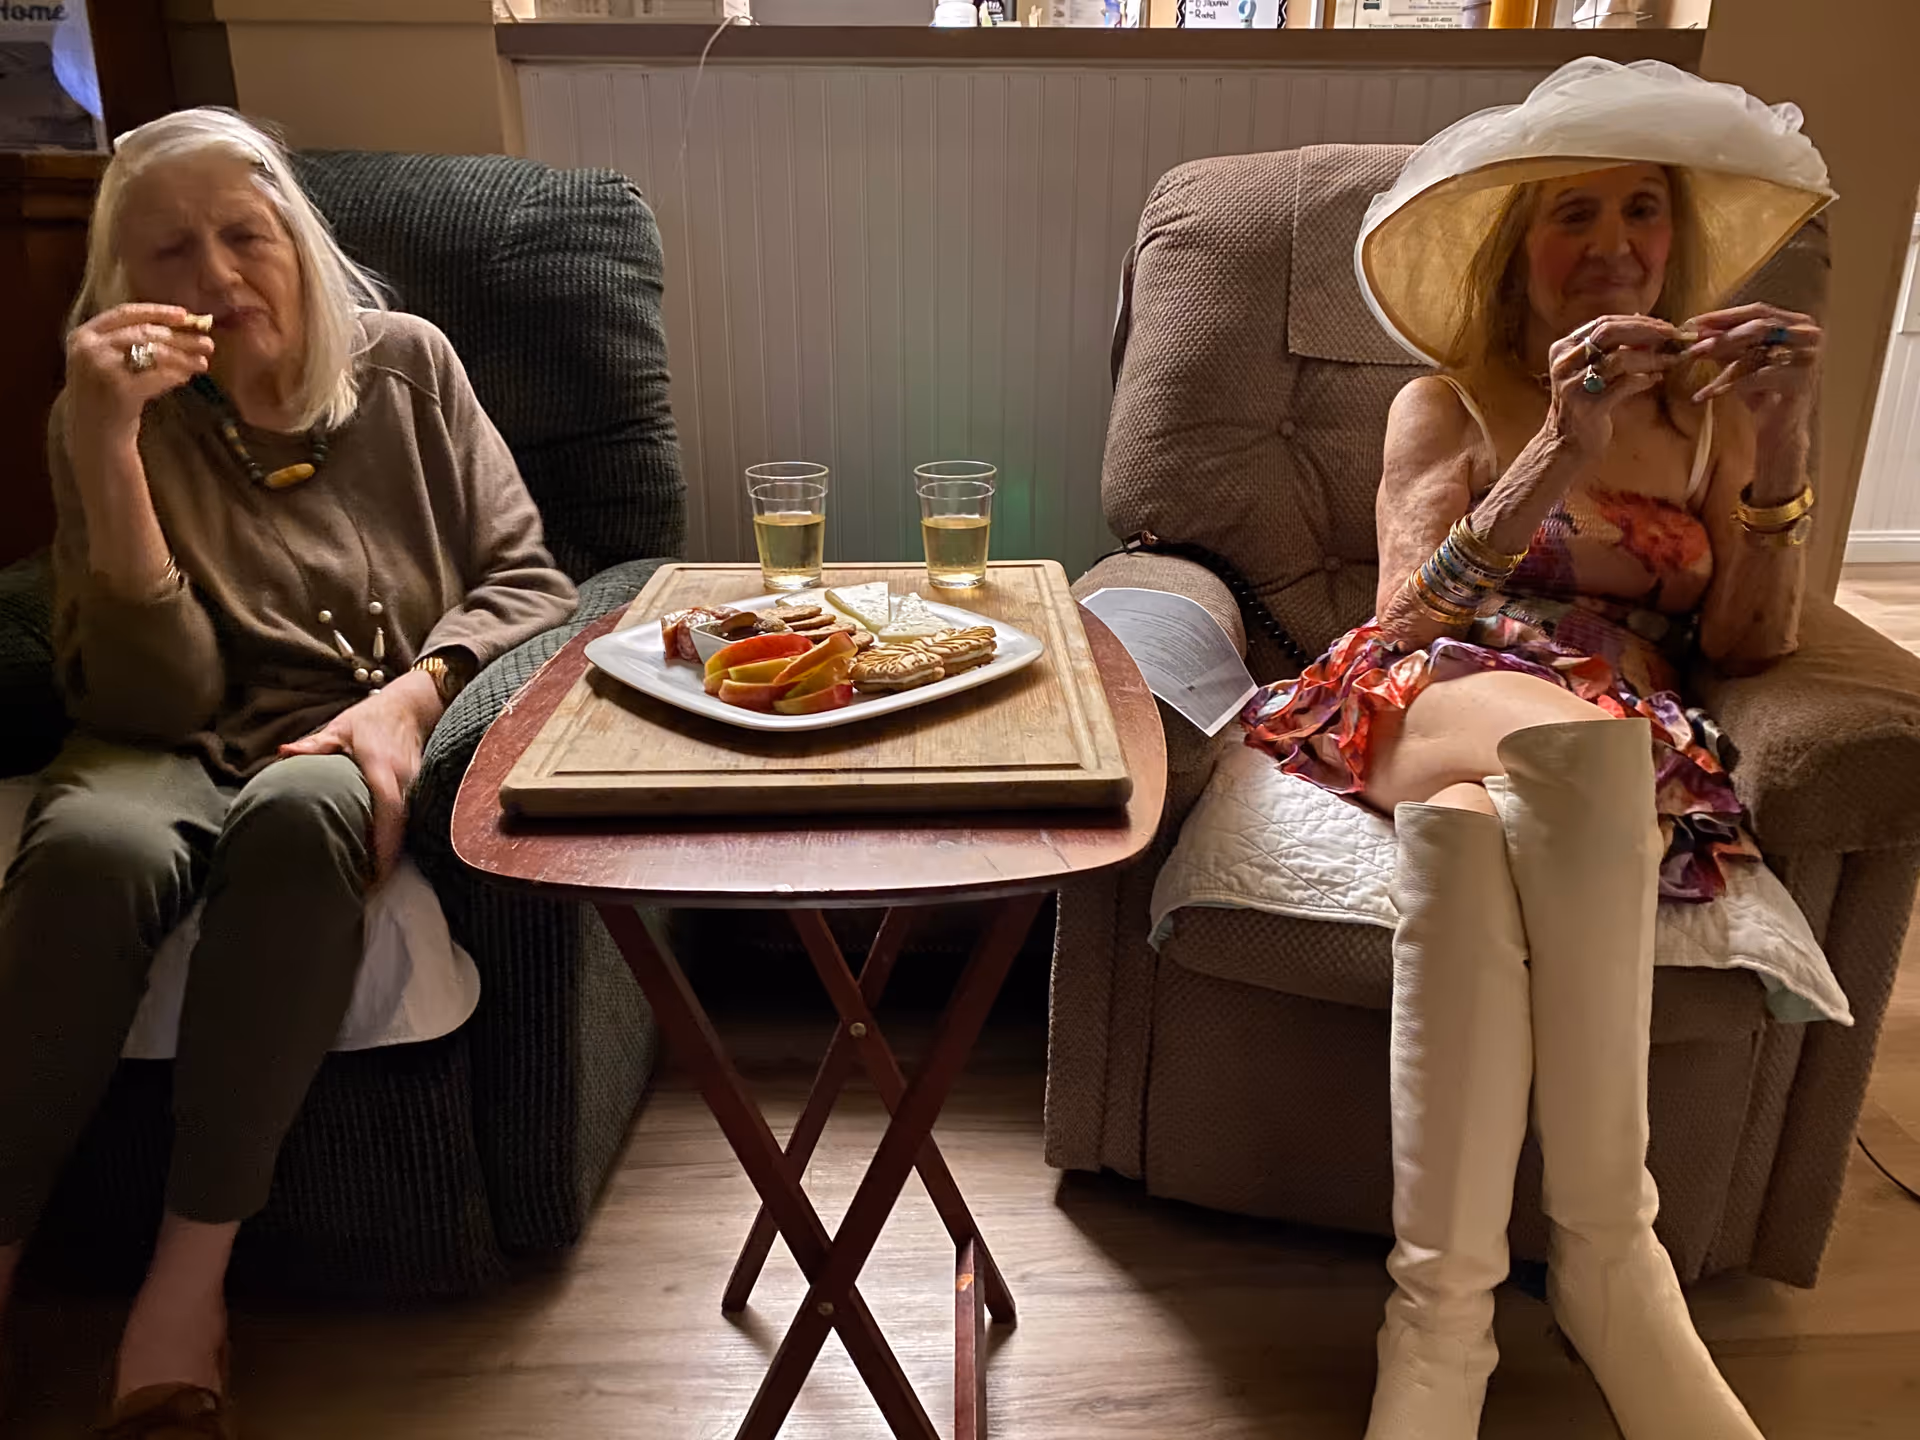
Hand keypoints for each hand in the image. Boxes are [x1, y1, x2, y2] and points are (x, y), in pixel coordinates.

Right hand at [63, 303, 213, 448]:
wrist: (93, 434)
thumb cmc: (105, 395)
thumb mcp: (105, 360)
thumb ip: (129, 341)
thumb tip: (181, 326)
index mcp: (83, 335)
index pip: (124, 312)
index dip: (156, 311)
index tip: (184, 315)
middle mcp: (88, 348)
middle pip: (144, 332)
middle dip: (179, 337)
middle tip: (206, 343)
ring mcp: (102, 368)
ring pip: (154, 353)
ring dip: (183, 357)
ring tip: (203, 363)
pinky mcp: (119, 390)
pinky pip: (158, 376)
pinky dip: (176, 375)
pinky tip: (187, 377)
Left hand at [278, 672, 445, 882]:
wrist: (412, 707)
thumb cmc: (371, 720)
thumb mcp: (341, 727)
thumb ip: (316, 744)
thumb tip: (284, 753)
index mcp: (385, 769)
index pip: (389, 811)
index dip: (384, 845)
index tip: (372, 876)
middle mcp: (407, 782)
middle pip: (402, 830)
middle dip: (387, 862)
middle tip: (364, 891)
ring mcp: (420, 788)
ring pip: (410, 829)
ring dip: (393, 856)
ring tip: (371, 884)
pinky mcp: (423, 792)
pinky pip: (413, 822)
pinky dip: (398, 842)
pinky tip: (383, 860)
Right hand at [1543, 315, 1677, 457]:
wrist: (1567, 442)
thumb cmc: (1585, 402)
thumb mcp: (1589, 369)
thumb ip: (1609, 347)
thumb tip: (1641, 320)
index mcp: (1563, 349)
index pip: (1603, 323)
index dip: (1638, 322)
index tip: (1664, 326)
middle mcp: (1564, 364)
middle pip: (1609, 333)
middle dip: (1647, 331)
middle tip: (1673, 336)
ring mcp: (1574, 386)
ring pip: (1619, 359)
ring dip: (1651, 357)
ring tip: (1670, 360)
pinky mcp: (1589, 406)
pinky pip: (1625, 385)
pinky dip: (1644, 379)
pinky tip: (1655, 378)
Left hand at [1682, 303, 1820, 420]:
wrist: (1777, 429)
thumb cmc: (1759, 391)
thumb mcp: (1738, 361)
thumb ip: (1723, 342)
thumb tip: (1697, 327)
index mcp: (1798, 323)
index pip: (1760, 310)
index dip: (1725, 315)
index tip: (1694, 321)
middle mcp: (1808, 336)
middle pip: (1759, 326)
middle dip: (1722, 334)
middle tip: (1692, 341)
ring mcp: (1807, 359)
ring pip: (1757, 350)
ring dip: (1721, 353)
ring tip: (1694, 357)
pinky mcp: (1798, 383)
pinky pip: (1756, 378)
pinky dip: (1728, 384)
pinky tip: (1704, 394)